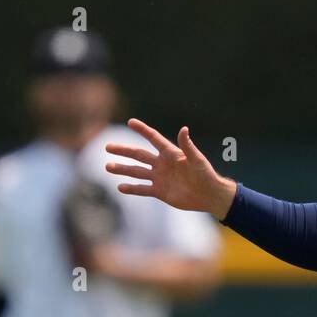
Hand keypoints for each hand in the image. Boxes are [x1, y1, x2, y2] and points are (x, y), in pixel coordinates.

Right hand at [106, 119, 236, 219]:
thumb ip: (188, 146)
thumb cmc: (206, 174)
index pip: (153, 138)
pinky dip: (132, 188)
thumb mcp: (197, 159)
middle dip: (124, 151)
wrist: (208, 195)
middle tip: (107, 146)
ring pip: (137, 172)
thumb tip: (183, 129)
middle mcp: (162, 164)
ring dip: (123, 169)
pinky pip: (143, 189)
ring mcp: (160, 178)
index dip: (143, 130)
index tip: (130, 121)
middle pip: (139, 155)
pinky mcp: (160, 191)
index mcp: (171, 153)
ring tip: (108, 166)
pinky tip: (120, 187)